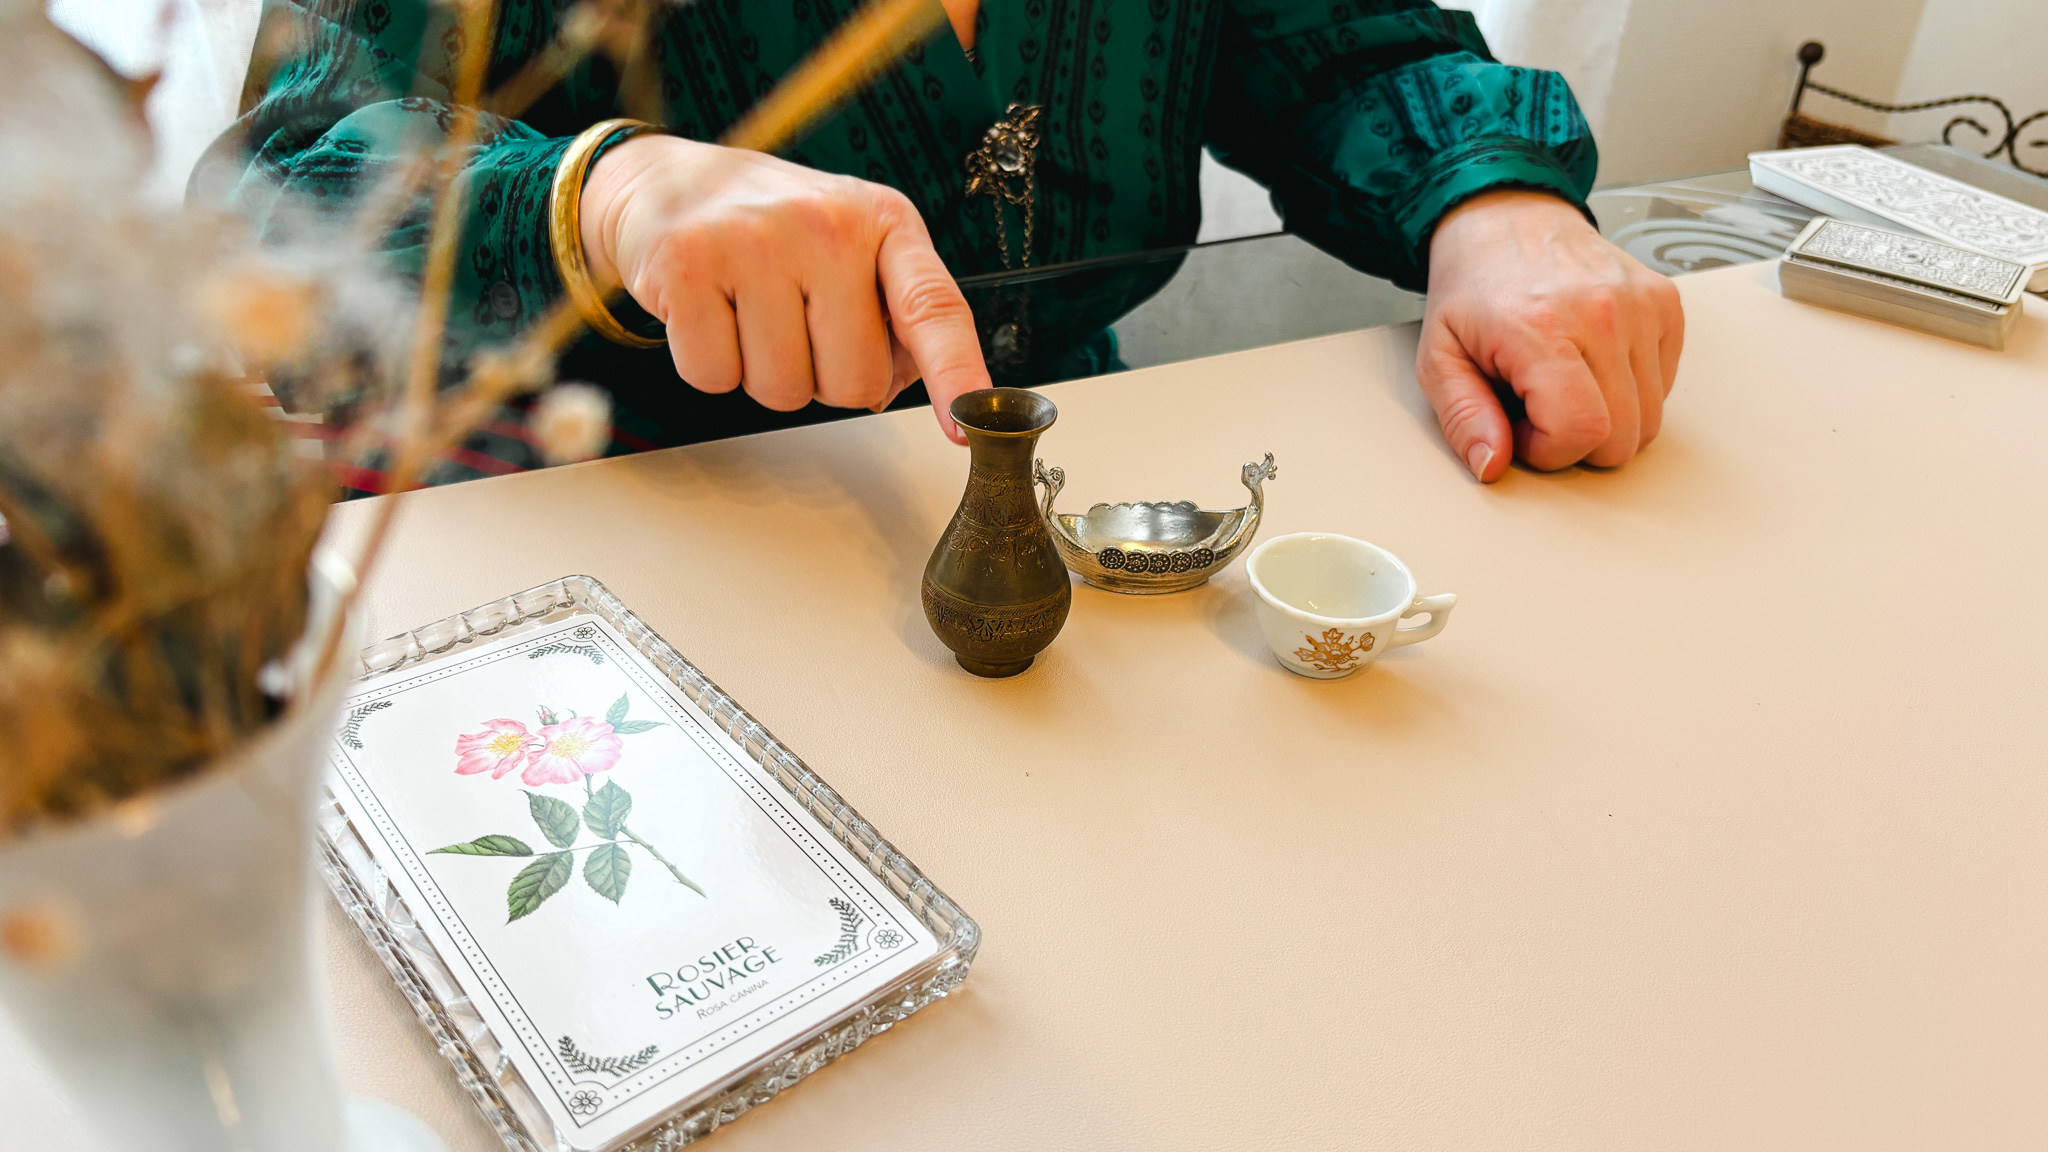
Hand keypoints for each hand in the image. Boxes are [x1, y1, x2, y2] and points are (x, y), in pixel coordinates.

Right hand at [581, 135, 989, 442]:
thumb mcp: (851, 249)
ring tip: (748, 312)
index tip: (967, 425)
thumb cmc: (772, 230)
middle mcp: (825, 223)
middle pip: (853, 382)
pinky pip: (715, 377)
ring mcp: (753, 240)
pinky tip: (709, 312)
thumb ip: (891, 317)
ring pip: (783, 391)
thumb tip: (900, 389)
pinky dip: (709, 364)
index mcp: (883, 220)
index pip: (933, 308)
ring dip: (764, 374)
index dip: (956, 373)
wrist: (665, 181)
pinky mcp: (687, 265)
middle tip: (793, 323)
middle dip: (824, 379)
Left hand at [1417, 189, 1683, 480]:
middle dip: (1578, 442)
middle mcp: (1602, 313)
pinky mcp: (1665, 302)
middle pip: (1623, 437)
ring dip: (1606, 418)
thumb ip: (1462, 417)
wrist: (1505, 217)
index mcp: (1542, 328)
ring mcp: (1641, 305)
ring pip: (1651, 419)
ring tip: (1562, 384)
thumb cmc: (1472, 287)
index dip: (1549, 452)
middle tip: (1538, 407)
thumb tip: (1492, 465)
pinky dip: (1630, 390)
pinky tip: (1591, 365)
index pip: (1581, 432)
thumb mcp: (1439, 357)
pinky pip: (1664, 385)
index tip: (1521, 429)